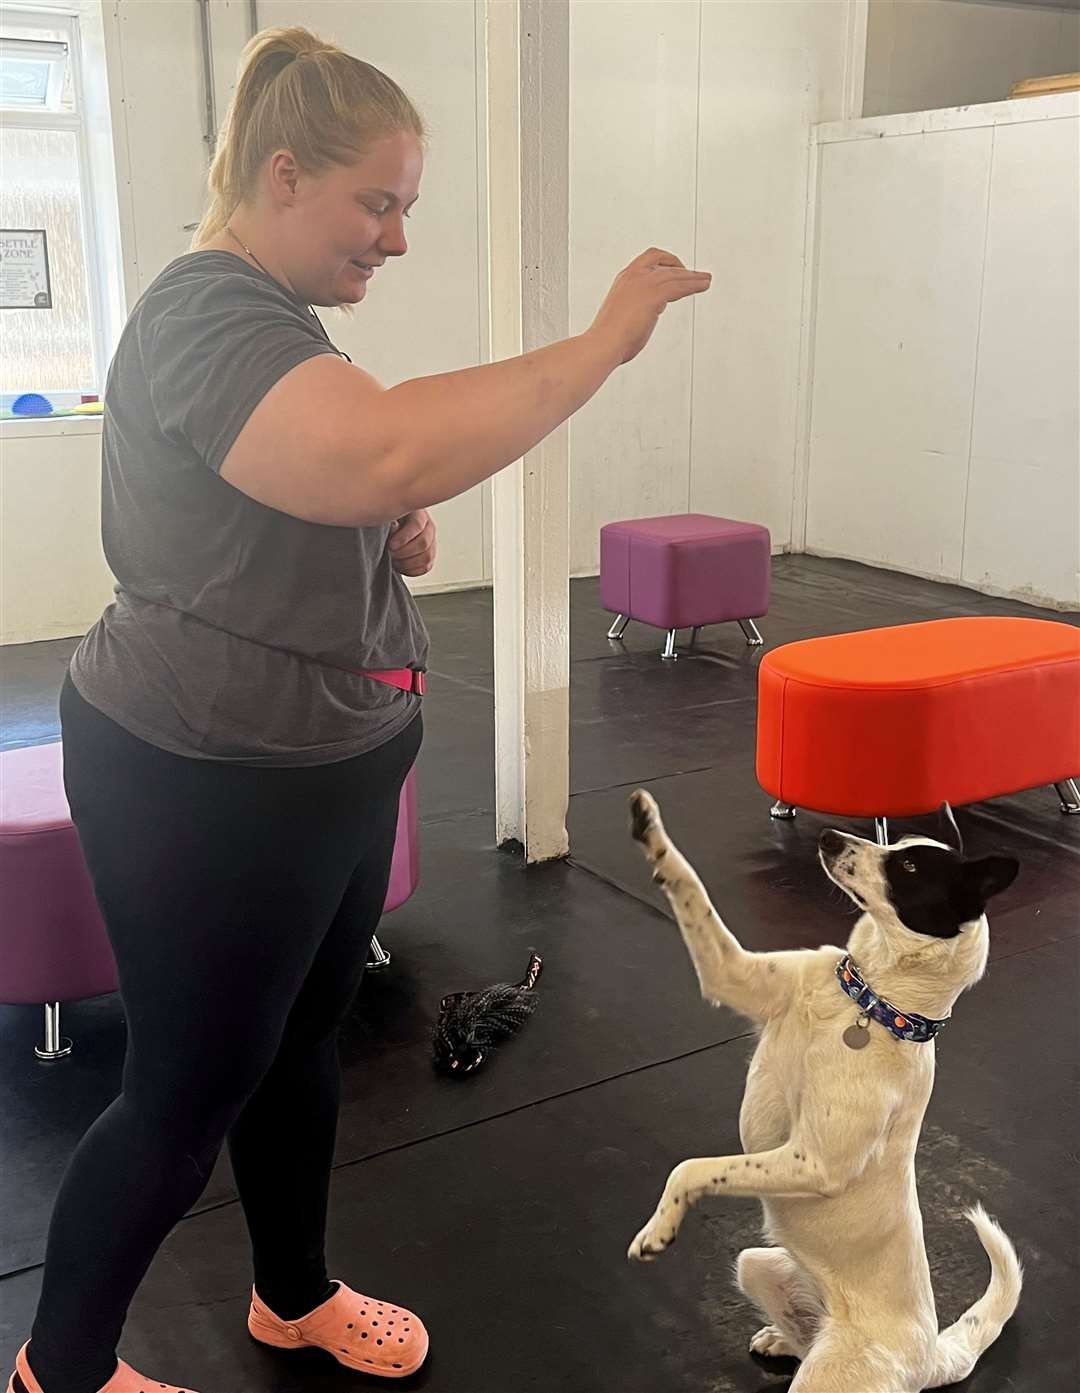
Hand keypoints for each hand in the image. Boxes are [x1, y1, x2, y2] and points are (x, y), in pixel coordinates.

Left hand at [389, 509, 436, 576]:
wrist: (391, 530)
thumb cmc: (388, 523)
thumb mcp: (387, 518)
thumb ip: (391, 522)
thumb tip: (394, 526)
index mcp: (419, 514)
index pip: (417, 525)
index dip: (404, 537)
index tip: (391, 545)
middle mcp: (428, 527)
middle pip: (424, 543)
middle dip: (405, 552)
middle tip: (391, 554)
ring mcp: (432, 542)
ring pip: (427, 557)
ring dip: (408, 563)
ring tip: (395, 562)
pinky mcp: (430, 556)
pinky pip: (426, 567)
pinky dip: (413, 570)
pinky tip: (402, 567)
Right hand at [588, 247, 710, 366]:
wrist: (603, 344)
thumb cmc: (608, 339)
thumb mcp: (619, 317)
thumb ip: (633, 311)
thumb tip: (641, 320)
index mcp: (624, 279)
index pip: (647, 260)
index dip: (664, 263)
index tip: (675, 271)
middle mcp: (634, 276)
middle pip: (663, 262)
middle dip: (681, 267)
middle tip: (695, 275)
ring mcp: (644, 283)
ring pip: (675, 274)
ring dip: (693, 276)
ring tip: (706, 279)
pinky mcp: (655, 294)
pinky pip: (680, 285)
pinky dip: (695, 284)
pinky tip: (704, 285)